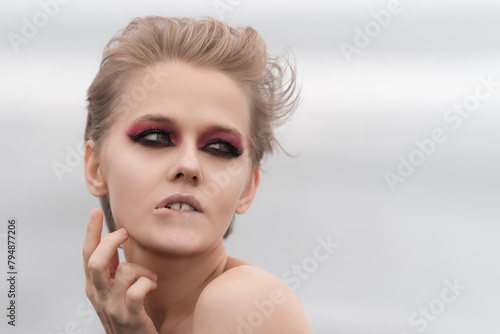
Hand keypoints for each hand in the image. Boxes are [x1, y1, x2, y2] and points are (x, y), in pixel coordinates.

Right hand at [83, 208, 158, 333]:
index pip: (87, 254)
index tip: (95, 212)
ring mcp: (112, 306)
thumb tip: (116, 238)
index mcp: (95, 285)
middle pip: (96, 260)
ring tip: (150, 276)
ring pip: (123, 271)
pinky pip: (137, 290)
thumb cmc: (127, 313)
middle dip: (111, 241)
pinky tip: (152, 286)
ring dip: (142, 269)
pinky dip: (148, 283)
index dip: (90, 232)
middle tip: (126, 234)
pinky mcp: (129, 315)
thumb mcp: (113, 289)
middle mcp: (99, 295)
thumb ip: (112, 267)